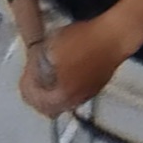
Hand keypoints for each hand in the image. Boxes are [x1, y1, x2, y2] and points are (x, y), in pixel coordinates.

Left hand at [16, 15, 138, 116]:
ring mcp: (88, 95)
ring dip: (52, 92)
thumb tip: (32, 70)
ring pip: (62, 102)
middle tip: (33, 77)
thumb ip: (36, 63)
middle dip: (37, 93)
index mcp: (59, 96)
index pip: (32, 99)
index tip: (27, 70)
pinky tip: (67, 72)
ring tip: (48, 74)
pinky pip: (75, 94)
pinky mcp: (98, 86)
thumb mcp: (51, 47)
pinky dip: (66, 87)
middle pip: (47, 107)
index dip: (26, 83)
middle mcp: (73, 101)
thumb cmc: (84, 41)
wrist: (116, 35)